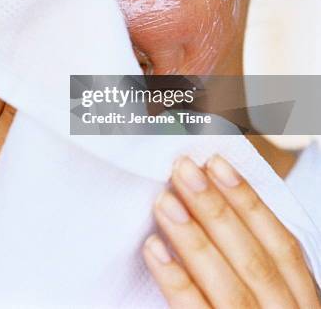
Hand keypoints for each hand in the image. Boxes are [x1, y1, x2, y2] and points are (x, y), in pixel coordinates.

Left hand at [143, 155, 319, 307]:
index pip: (282, 245)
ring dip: (194, 239)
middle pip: (253, 260)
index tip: (218, 164)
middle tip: (183, 170)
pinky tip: (154, 251)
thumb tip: (213, 203)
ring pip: (229, 287)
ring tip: (164, 202)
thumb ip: (251, 262)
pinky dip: (178, 284)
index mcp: (304, 303)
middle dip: (217, 210)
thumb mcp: (276, 302)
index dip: (250, 202)